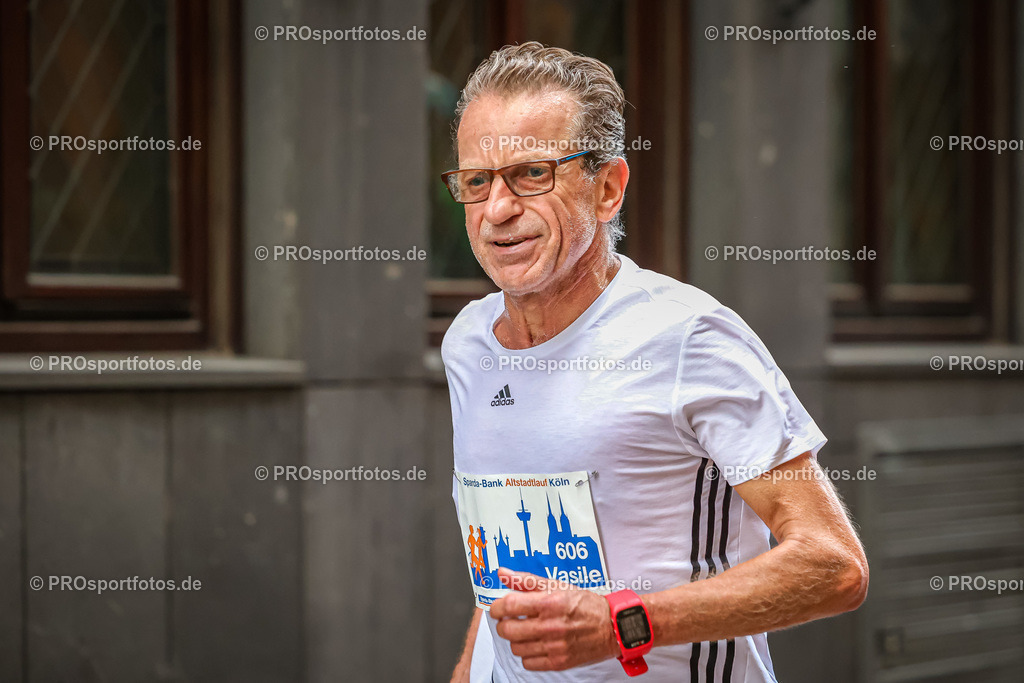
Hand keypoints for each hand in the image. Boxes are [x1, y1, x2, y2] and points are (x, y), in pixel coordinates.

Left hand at [489, 567, 619, 670]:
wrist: (612, 626)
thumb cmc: (586, 605)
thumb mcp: (557, 585)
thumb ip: (526, 581)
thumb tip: (503, 573)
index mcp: (549, 603)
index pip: (509, 606)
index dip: (496, 607)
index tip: (497, 608)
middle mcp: (550, 625)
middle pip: (507, 630)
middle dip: (503, 624)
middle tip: (509, 620)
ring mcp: (554, 646)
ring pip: (516, 647)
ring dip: (516, 639)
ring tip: (526, 631)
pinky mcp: (558, 662)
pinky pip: (528, 663)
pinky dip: (528, 654)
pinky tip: (536, 644)